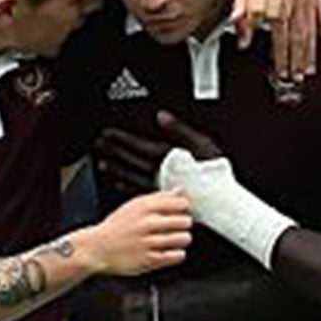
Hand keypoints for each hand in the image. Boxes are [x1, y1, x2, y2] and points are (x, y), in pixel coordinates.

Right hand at [73, 191, 192, 277]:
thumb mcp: (135, 206)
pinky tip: (170, 251)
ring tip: (176, 239)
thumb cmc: (117, 227)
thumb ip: (159, 198)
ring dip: (183, 239)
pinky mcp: (149, 260)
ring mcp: (148, 242)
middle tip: (178, 227)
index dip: (184, 209)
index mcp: (144, 207)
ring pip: (183, 238)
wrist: (97, 248)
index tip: (181, 212)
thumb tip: (180, 191)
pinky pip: (176, 256)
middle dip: (184, 224)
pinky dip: (178, 253)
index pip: (180, 204)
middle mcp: (146, 223)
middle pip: (184, 221)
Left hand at [95, 112, 225, 192]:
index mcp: (166, 157)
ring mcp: (159, 187)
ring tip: (102, 163)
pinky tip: (119, 184)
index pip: (137, 146)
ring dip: (116, 169)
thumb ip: (180, 130)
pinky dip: (126, 186)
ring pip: (131, 176)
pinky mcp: (162, 199)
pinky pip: (139, 190)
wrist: (222, 203)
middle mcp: (159, 173)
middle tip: (98, 145)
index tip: (106, 133)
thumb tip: (162, 117)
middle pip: (130, 160)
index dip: (121, 139)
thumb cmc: (215, 175)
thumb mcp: (202, 144)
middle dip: (113, 151)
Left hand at [233, 0, 320, 81]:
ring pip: (307, 24)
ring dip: (307, 50)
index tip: (273, 62)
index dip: (274, 44)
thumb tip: (243, 39)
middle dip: (292, 55)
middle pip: (291, 27)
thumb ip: (242, 11)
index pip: (272, 20)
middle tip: (292, 76)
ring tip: (306, 70)